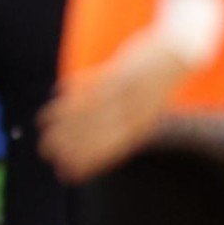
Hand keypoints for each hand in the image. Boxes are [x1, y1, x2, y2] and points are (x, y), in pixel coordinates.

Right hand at [40, 33, 191, 181]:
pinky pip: (92, 82)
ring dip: (64, 120)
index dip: (88, 162)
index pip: (111, 148)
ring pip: (89, 109)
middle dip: (69, 145)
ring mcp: (126, 89)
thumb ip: (130, 125)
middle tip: (46, 153)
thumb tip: (107, 142)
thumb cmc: (162, 83)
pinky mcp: (120, 69)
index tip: (68, 173)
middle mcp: (134, 109)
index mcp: (143, 123)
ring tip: (43, 130)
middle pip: (96, 131)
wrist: (179, 52)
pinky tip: (56, 95)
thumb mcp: (151, 110)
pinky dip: (74, 89)